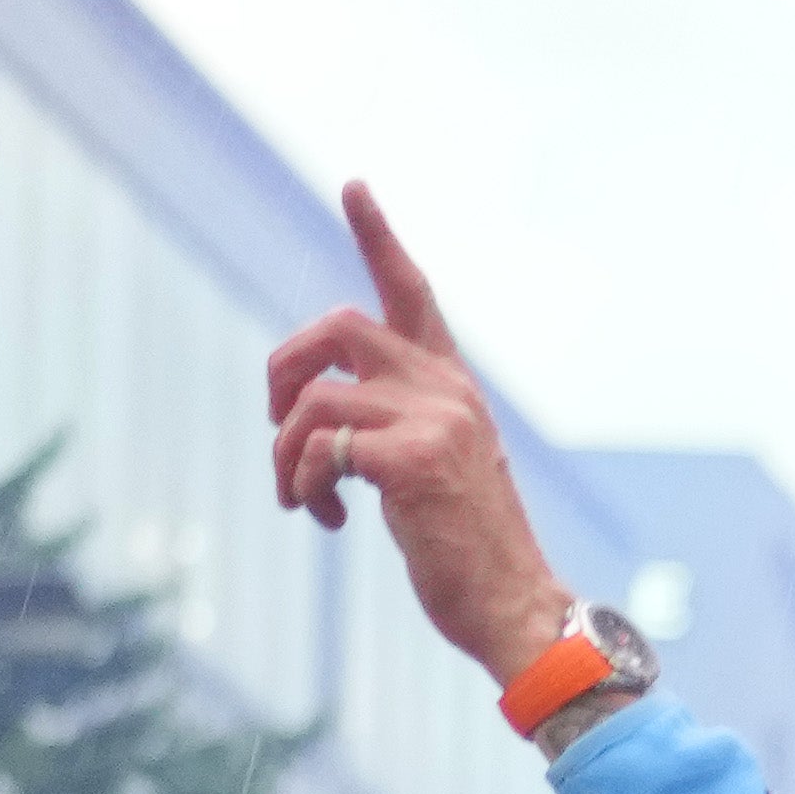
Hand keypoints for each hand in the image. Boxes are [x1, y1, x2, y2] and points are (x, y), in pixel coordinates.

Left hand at [263, 186, 580, 681]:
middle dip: (284, 368)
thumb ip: (395, 424)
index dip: (379, 236)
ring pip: (313, 399)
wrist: (516, 607)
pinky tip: (331, 522)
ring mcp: (433, 421)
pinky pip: (316, 451)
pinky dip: (303, 488)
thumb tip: (319, 413)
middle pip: (337, 327)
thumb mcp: (437, 469)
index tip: (353, 186)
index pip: (414, 293)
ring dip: (284, 454)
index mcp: (454, 388)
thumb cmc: (470, 551)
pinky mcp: (411, 461)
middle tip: (278, 422)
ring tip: (303, 498)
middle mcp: (447, 390)